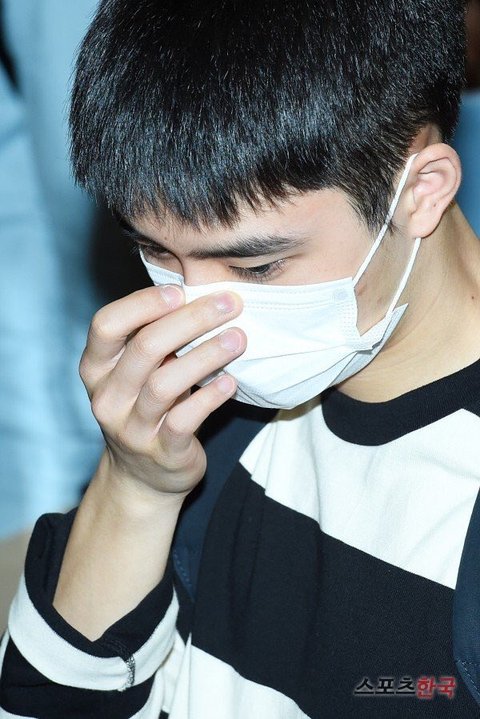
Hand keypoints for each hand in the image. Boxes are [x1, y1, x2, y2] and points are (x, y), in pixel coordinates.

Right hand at [79, 284, 245, 499]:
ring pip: (165, 383)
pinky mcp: (162, 453)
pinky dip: (210, 397)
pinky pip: (185, 420)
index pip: (106, 324)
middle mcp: (108, 397)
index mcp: (96, 368)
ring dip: (206, 355)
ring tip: (238, 338)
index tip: (181, 291)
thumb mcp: (137, 373)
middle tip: (230, 304)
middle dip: (191, 320)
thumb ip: (154, 338)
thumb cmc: (147, 407)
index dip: (143, 303)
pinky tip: (230, 381)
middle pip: (145, 348)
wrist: (144, 476)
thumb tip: (200, 294)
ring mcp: (132, 428)